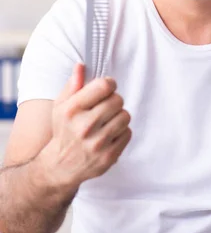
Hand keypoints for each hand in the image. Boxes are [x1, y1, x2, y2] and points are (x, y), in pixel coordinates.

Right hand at [43, 64, 131, 188]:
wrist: (60, 166)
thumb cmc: (64, 130)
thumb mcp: (61, 106)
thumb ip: (72, 85)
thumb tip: (81, 66)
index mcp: (72, 110)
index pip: (104, 86)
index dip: (109, 84)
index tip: (107, 88)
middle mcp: (84, 127)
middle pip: (118, 100)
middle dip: (114, 100)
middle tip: (107, 106)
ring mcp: (97, 144)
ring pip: (125, 116)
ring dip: (119, 116)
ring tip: (108, 121)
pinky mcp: (108, 157)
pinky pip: (128, 133)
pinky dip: (122, 132)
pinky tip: (109, 135)